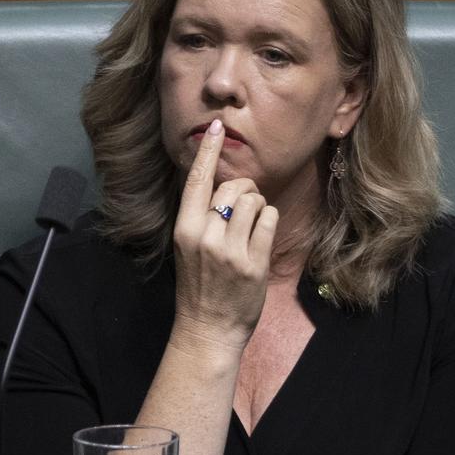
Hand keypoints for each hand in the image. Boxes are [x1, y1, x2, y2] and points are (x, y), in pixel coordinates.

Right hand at [171, 119, 278, 351]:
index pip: (196, 181)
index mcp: (184, 229)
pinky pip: (270, 220)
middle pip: (233, 187)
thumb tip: (218, 182)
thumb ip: (200, 217)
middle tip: (243, 212)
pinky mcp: (254, 263)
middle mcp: (205, 236)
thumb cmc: (199, 285)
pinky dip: (269, 223)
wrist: (208, 328)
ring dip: (259, 207)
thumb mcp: (188, 248)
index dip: (207, 151)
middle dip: (245, 191)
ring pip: (255, 200)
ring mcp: (231, 250)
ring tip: (251, 228)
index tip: (216, 125)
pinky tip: (261, 239)